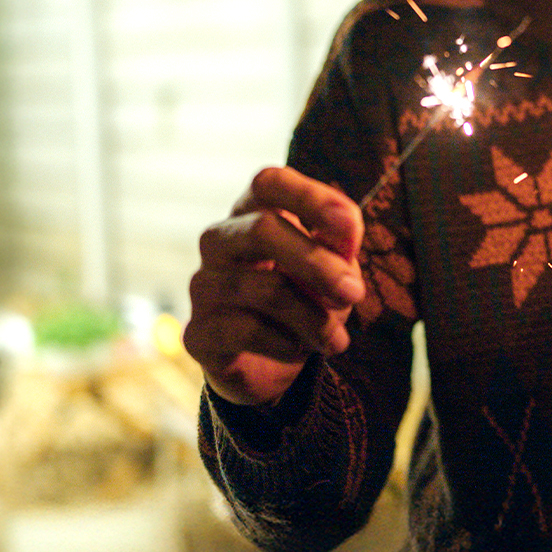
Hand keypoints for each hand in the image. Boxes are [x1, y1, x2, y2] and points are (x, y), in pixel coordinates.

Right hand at [183, 166, 367, 407]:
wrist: (269, 368)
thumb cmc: (302, 302)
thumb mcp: (331, 271)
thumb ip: (338, 248)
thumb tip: (345, 237)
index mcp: (252, 214)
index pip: (269, 183)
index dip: (310, 198)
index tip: (350, 228)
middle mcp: (220, 241)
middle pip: (261, 229)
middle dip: (317, 263)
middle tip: (354, 293)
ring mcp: (203, 285)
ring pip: (263, 288)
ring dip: (312, 317)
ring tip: (335, 339)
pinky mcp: (198, 332)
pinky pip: (246, 330)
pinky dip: (286, 344)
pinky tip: (299, 350)